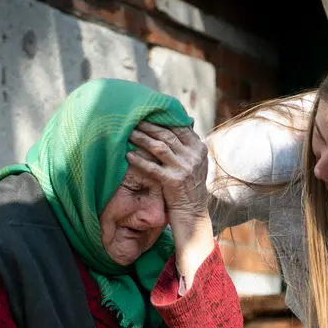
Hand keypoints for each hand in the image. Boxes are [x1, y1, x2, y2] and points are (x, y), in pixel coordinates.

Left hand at [127, 122, 213, 281]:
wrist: (193, 214)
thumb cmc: (189, 187)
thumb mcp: (195, 164)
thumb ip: (187, 147)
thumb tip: (175, 124)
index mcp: (199, 149)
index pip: (180, 127)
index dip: (163, 119)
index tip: (148, 113)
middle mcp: (193, 157)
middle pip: (167, 135)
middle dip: (148, 126)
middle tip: (133, 119)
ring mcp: (184, 169)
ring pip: (159, 148)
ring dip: (142, 139)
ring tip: (128, 133)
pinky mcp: (173, 182)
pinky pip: (152, 168)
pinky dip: (139, 161)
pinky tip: (128, 155)